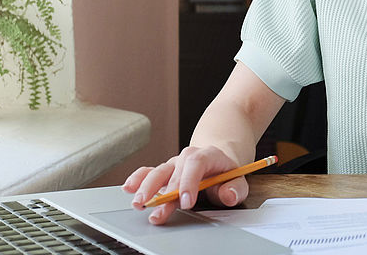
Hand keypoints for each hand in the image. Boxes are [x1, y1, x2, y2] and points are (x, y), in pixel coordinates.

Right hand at [122, 146, 248, 224]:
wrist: (218, 160)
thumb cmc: (225, 173)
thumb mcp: (238, 180)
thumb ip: (235, 189)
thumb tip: (228, 195)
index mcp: (207, 155)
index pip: (196, 164)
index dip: (189, 182)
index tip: (186, 202)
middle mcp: (187, 158)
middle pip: (173, 170)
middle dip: (164, 192)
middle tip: (157, 211)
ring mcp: (173, 164)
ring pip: (158, 172)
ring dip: (146, 187)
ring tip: (138, 203)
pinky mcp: (164, 172)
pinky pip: (148, 172)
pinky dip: (137, 179)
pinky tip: (128, 188)